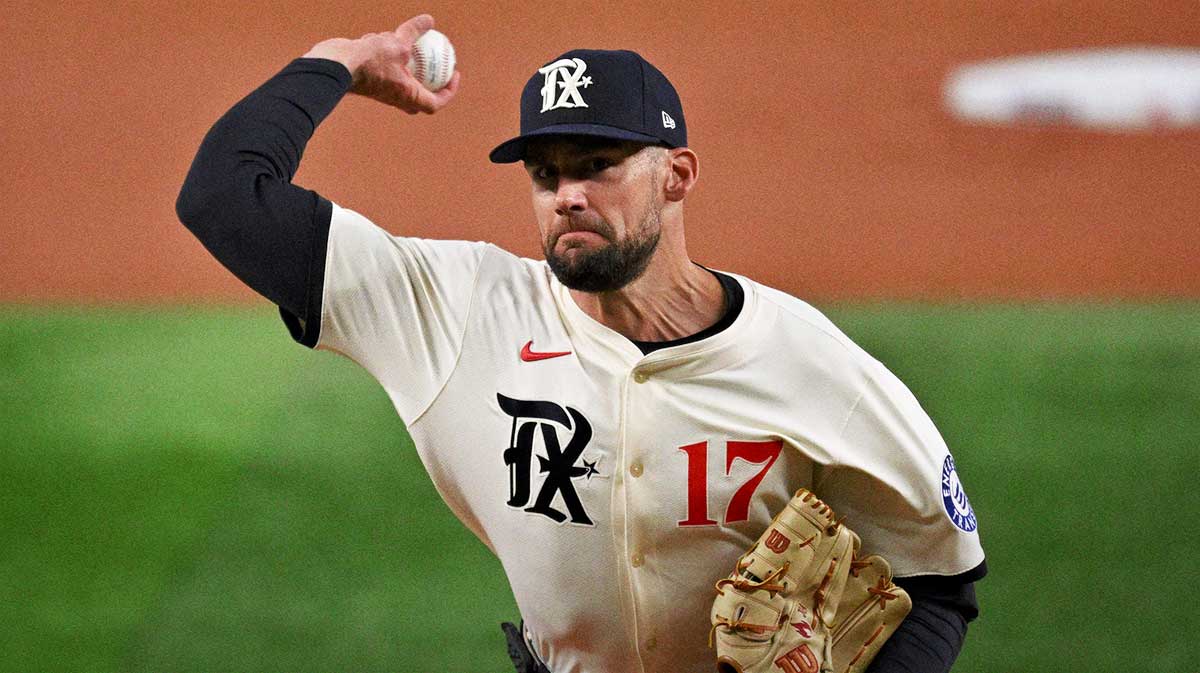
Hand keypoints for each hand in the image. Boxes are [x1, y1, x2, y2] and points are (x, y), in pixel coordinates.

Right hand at [303, 14, 459, 113]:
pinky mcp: (368, 80)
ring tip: (399, 40)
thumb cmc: (370, 60)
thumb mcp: (398, 42)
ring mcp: (381, 91)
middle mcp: (395, 98)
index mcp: (408, 96)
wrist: (337, 66)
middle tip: (436, 67)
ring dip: (401, 60)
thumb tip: (429, 20)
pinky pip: (382, 69)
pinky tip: (376, 36)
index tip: (454, 75)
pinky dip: (383, 53)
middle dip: (428, 84)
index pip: (435, 103)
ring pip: (398, 78)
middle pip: (418, 98)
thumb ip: (414, 32)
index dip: (449, 91)